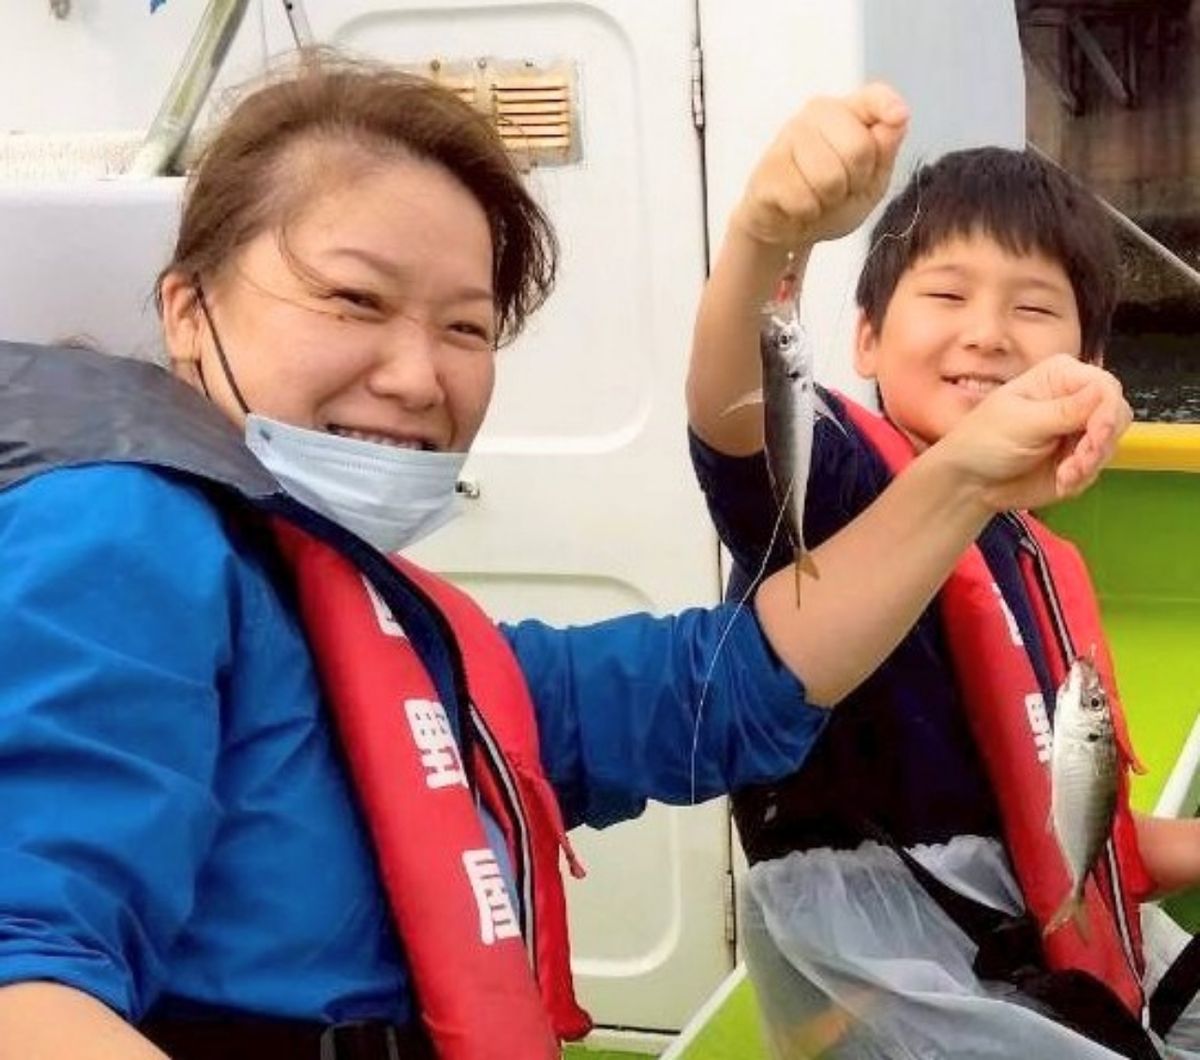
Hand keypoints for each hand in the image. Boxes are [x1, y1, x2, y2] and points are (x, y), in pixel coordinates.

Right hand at [729, 82, 909, 252]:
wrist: (786, 226)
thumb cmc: (832, 200)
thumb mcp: (871, 182)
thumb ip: (885, 151)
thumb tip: (898, 119)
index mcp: (848, 112)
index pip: (874, 98)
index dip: (887, 105)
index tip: (898, 116)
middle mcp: (816, 115)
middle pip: (858, 149)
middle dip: (855, 182)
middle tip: (841, 189)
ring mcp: (787, 137)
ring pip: (829, 177)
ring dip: (828, 200)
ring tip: (818, 197)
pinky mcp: (768, 168)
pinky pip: (803, 199)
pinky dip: (807, 213)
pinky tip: (797, 205)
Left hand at [937, 355, 1130, 511]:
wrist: (970, 480)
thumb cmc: (983, 440)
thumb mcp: (1020, 422)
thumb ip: (1064, 410)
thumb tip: (1102, 391)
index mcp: (1059, 377)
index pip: (1105, 385)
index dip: (1108, 410)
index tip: (1098, 434)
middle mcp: (1076, 400)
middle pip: (1116, 414)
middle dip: (1101, 441)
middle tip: (1079, 460)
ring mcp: (1079, 430)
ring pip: (1110, 443)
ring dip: (1090, 463)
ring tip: (1064, 474)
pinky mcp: (1078, 458)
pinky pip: (1097, 467)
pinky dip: (1082, 477)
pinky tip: (1061, 481)